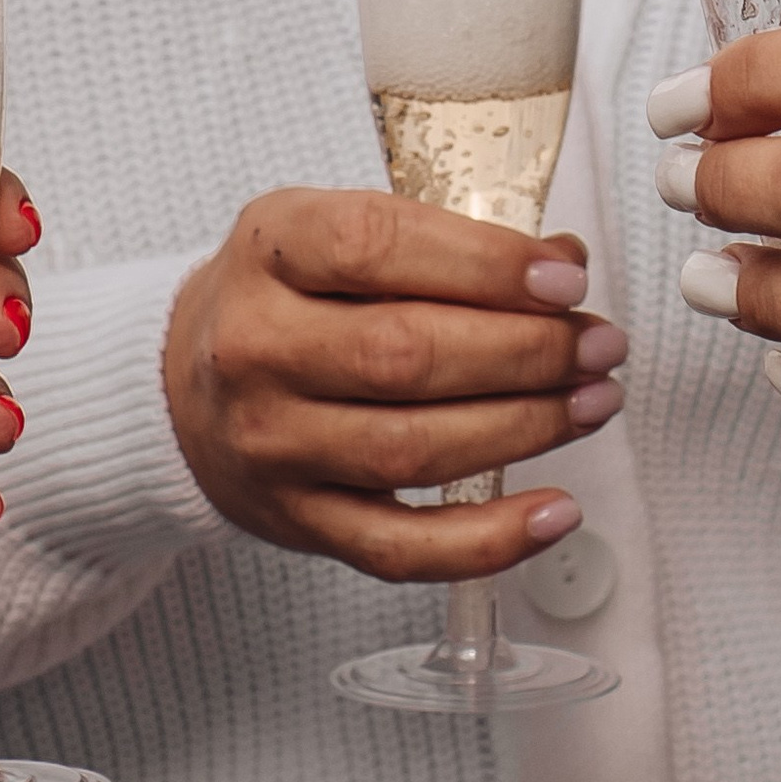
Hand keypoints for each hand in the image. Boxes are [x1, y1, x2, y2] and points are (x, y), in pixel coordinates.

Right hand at [162, 187, 625, 577]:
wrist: (181, 389)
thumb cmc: (284, 301)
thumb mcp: (329, 233)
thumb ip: (439, 242)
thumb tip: (561, 265)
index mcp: (268, 252)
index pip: (376, 246)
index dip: (485, 264)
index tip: (567, 277)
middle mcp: (257, 350)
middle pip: (404, 355)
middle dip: (526, 351)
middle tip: (599, 344)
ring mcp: (273, 445)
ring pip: (413, 449)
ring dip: (526, 428)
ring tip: (593, 401)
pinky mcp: (299, 522)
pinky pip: (402, 548)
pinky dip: (490, 540)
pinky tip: (556, 512)